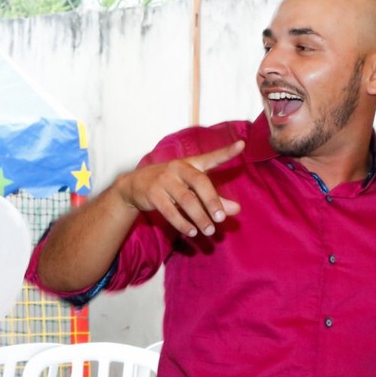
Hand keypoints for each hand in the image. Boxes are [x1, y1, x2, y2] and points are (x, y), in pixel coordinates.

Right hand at [114, 140, 244, 236]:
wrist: (134, 185)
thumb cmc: (170, 185)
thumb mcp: (191, 188)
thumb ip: (215, 198)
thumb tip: (236, 210)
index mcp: (191, 163)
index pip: (211, 157)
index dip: (226, 152)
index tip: (241, 145)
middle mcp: (178, 168)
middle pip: (199, 182)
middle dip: (212, 201)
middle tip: (221, 218)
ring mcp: (164, 180)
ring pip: (186, 200)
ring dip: (199, 217)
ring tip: (209, 231)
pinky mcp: (153, 194)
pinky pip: (170, 211)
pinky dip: (182, 223)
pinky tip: (191, 231)